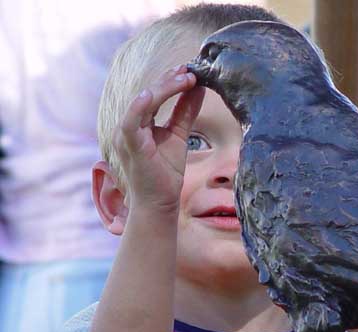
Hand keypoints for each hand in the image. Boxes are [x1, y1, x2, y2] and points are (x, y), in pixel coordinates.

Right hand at [114, 65, 204, 213]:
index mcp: (139, 123)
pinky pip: (131, 121)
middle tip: (189, 70)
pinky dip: (140, 106)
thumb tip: (198, 89)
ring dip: (163, 88)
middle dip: (169, 80)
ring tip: (184, 77)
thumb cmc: (165, 173)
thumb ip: (185, 112)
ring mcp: (126, 135)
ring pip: (142, 103)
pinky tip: (151, 94)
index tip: (189, 71)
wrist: (160, 202)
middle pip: (148, 94)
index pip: (154, 95)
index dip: (170, 82)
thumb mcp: (179, 136)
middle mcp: (129, 126)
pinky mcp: (129, 145)